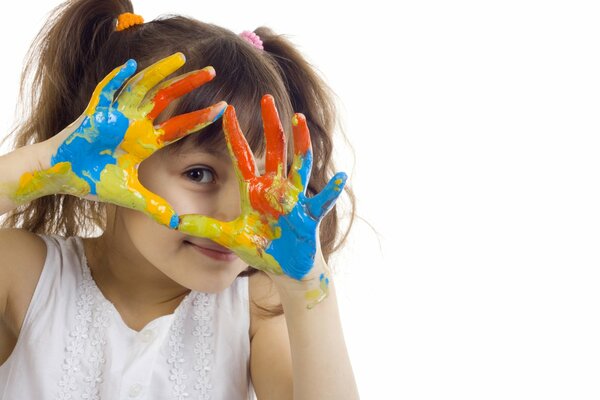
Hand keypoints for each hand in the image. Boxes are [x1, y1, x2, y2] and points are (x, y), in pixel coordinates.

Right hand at [14, 53, 225, 227]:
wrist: (61, 176)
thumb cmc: (93, 181)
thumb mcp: (129, 195)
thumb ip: (153, 207)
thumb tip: (176, 224)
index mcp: (146, 141)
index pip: (179, 127)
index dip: (200, 118)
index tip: (223, 108)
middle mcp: (135, 124)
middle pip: (167, 98)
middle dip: (188, 84)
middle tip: (212, 71)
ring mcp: (115, 115)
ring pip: (142, 87)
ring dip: (160, 72)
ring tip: (182, 58)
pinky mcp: (93, 112)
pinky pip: (105, 91)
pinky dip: (116, 79)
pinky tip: (130, 65)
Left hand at [178, 94, 346, 306]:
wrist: (285, 267)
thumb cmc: (260, 248)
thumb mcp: (229, 236)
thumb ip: (205, 226)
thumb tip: (173, 221)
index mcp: (254, 190)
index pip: (241, 157)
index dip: (234, 134)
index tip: (227, 109)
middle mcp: (275, 188)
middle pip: (273, 149)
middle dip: (270, 124)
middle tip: (267, 98)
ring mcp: (294, 199)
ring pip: (298, 164)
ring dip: (299, 142)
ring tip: (299, 118)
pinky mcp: (309, 215)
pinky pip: (322, 201)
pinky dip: (330, 191)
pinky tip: (339, 177)